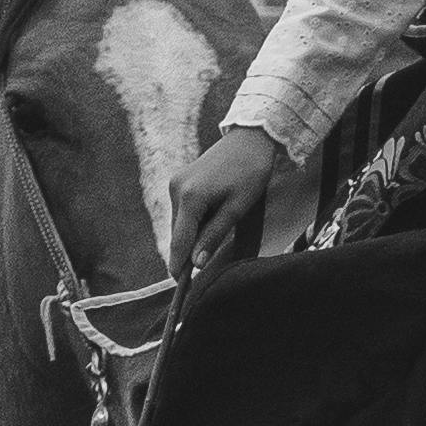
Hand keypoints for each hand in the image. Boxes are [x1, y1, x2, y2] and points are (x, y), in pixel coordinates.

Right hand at [171, 123, 293, 279]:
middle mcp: (176, 189)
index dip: (179, 266)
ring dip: (194, 233)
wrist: (250, 139)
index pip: (179, 242)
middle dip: (190, 250)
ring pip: (180, 223)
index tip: (181, 286)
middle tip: (207, 262)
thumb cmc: (250, 173)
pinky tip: (214, 213)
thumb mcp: (237, 209)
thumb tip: (196, 264)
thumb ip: (213, 236)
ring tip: (221, 222)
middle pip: (178, 234)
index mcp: (190, 198)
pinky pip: (182, 211)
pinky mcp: (179, 180)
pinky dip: (194, 220)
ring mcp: (175, 183)